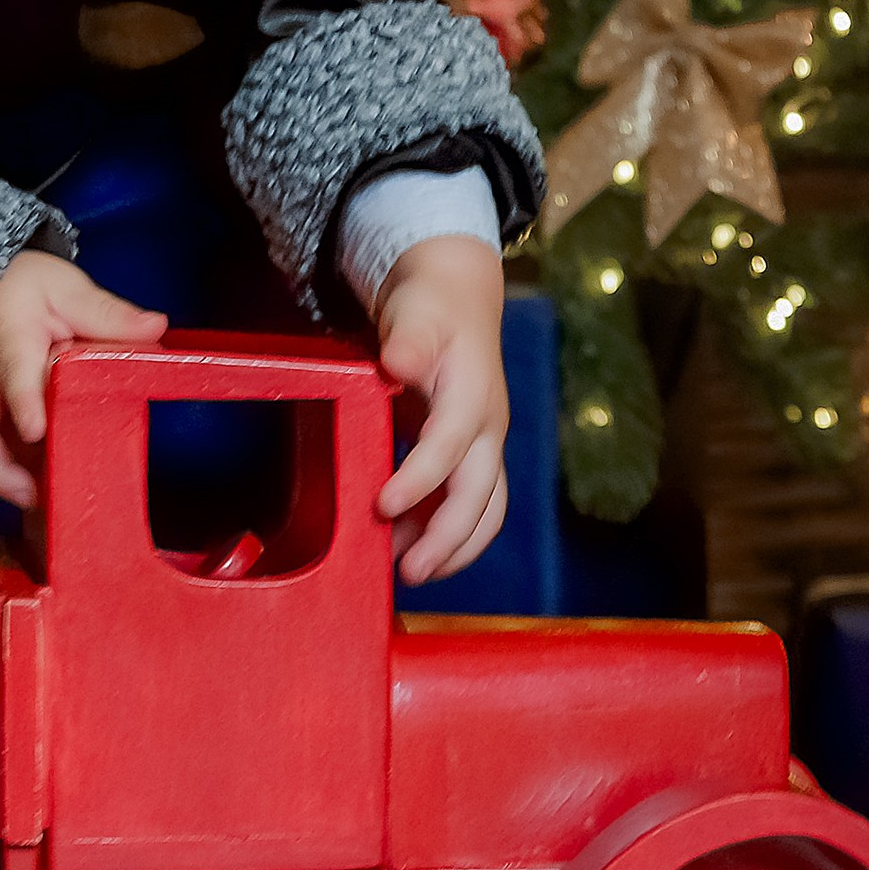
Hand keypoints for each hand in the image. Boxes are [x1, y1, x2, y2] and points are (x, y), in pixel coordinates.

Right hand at [0, 251, 166, 505]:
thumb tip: (155, 327)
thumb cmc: (26, 287)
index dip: (22, 402)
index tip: (36, 430)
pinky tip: (28, 486)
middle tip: (31, 495)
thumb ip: (108, 314)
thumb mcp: (68, 289)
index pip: (13, 371)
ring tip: (36, 499)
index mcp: (8, 334)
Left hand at [369, 233, 508, 584]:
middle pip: (479, 497)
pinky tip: (409, 547)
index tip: (382, 506)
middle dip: (446, 539)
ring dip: (450, 547)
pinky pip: (470, 507)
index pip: (448, 448)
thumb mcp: (416, 314)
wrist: (458, 298)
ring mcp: (483, 448)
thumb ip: (409, 341)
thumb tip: (396, 364)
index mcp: (472, 398)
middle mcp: (486, 431)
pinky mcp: (472, 458)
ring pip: (483, 511)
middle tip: (406, 571)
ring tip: (406, 571)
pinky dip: (445, 534)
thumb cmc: (432, 309)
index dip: (418, 481)